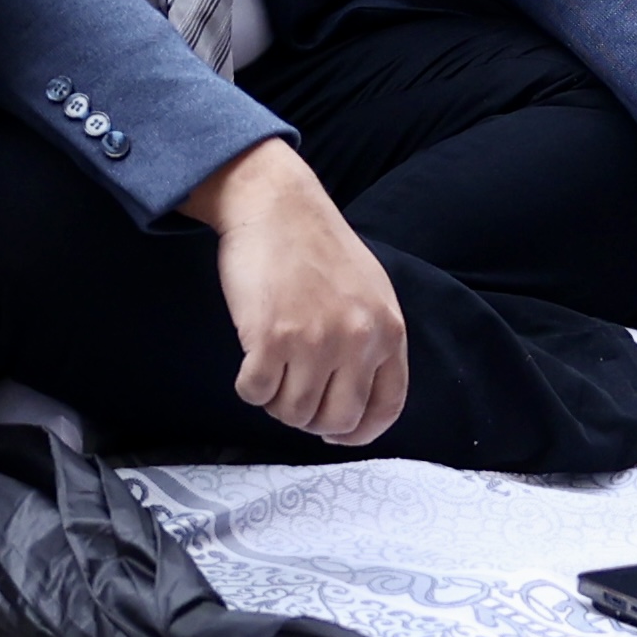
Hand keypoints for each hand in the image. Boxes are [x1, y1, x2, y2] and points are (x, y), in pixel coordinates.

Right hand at [185, 140, 407, 445]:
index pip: (386, 407)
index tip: (335, 433)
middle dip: (310, 419)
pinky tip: (250, 362)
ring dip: (276, 401)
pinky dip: (249, 386)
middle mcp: (357, 340)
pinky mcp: (269, 338)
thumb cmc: (316, 246)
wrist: (275, 203)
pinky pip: (256, 393)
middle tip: (292, 397)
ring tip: (270, 370)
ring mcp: (313, 341)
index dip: (358, 432)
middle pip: (336, 419)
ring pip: (293, 412)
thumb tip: (354, 401)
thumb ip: (371, 340)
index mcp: (388, 331)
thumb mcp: (369, 291)